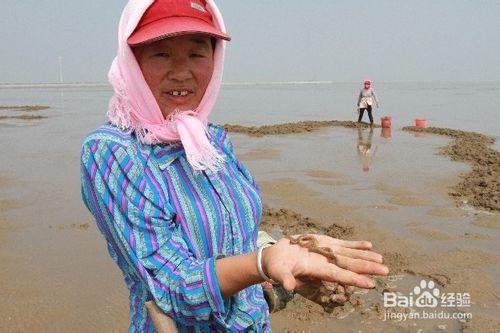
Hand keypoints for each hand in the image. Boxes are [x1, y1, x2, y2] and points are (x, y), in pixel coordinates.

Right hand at [262, 236, 387, 291]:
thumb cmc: (276, 266)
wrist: (276, 256)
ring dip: (365, 257)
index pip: (339, 275)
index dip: (354, 279)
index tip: (370, 284)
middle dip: (367, 268)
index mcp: (317, 270)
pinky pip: (344, 245)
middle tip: (385, 271)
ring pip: (350, 255)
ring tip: (381, 259)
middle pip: (350, 265)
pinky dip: (356, 245)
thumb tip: (288, 286)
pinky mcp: (325, 243)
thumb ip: (284, 278)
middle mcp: (326, 262)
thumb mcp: (278, 272)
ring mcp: (327, 252)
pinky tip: (368, 245)